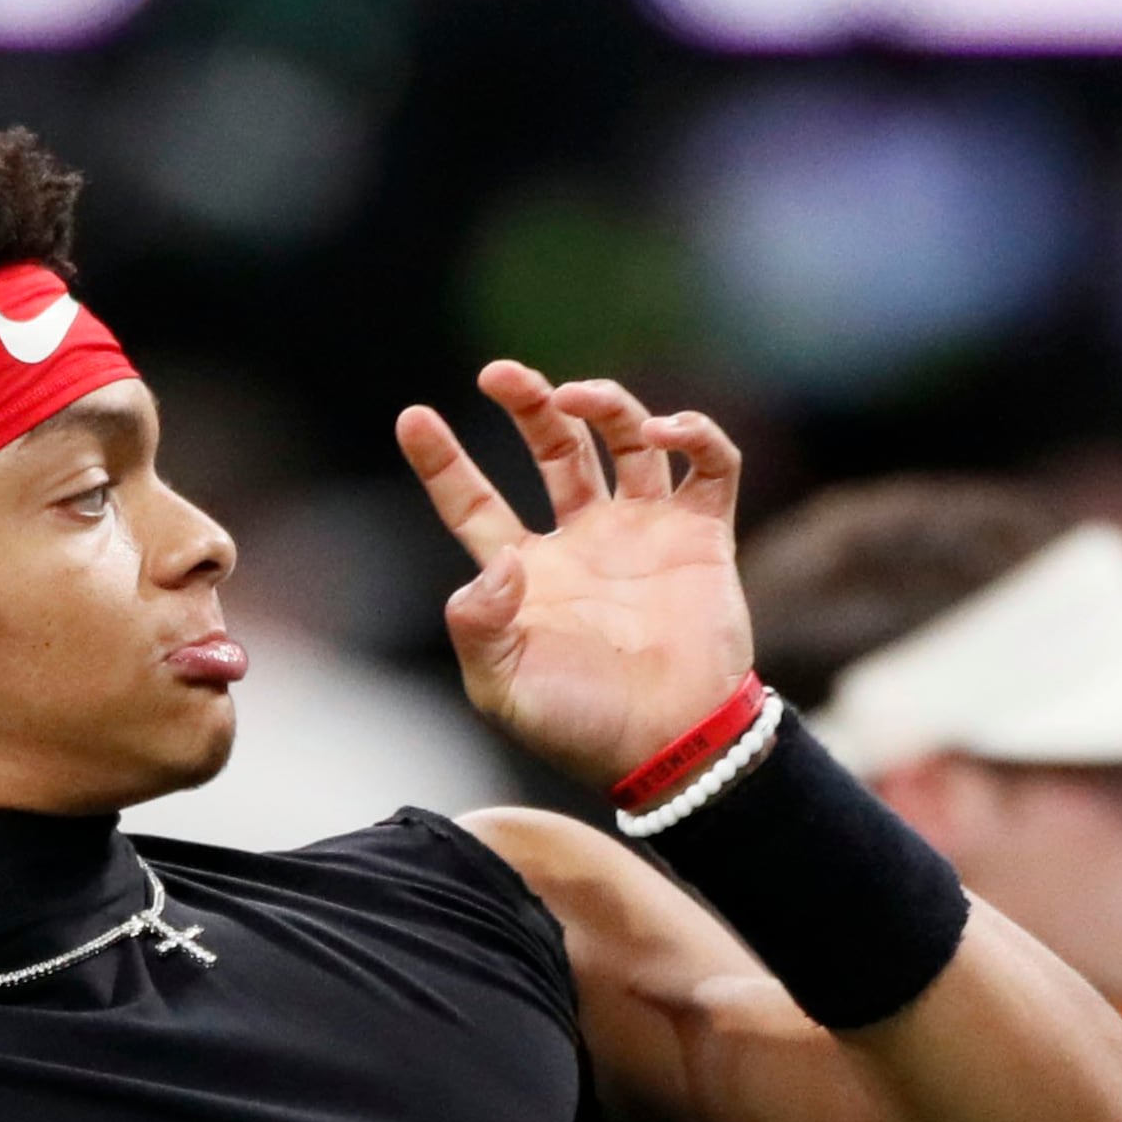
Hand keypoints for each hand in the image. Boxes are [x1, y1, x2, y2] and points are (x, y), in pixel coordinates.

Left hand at [393, 362, 754, 790]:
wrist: (670, 748)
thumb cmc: (580, 726)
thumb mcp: (502, 688)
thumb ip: (479, 626)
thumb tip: (496, 563)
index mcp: (526, 574)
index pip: (473, 503)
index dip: (441, 462)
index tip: (412, 418)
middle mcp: (583, 540)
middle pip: (552, 449)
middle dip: (527, 405)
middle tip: (499, 374)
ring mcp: (644, 533)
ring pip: (624, 439)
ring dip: (603, 404)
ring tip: (576, 396)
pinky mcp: (702, 536)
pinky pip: (709, 465)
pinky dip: (694, 434)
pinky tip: (666, 430)